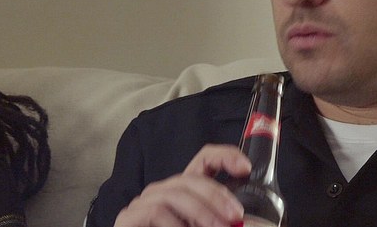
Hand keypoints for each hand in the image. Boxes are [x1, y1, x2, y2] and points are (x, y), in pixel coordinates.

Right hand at [113, 144, 250, 226]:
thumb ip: (222, 222)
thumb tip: (248, 223)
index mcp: (186, 193)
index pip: (204, 160)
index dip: (225, 156)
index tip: (245, 168)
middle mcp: (164, 193)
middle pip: (191, 178)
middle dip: (217, 196)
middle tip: (235, 216)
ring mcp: (144, 204)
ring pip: (175, 194)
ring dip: (201, 213)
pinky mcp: (128, 218)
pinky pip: (155, 211)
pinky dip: (175, 224)